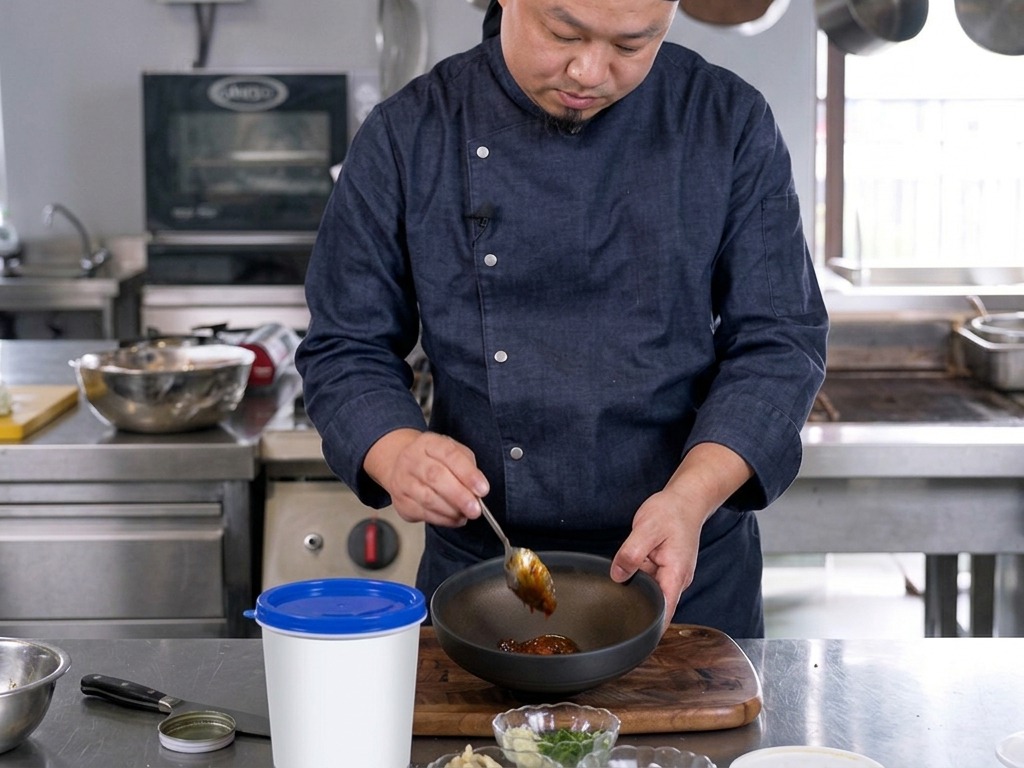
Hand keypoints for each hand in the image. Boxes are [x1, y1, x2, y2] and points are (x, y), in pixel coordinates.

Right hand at [363, 428, 489, 526]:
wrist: (399, 463)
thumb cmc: (433, 459)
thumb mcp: (453, 452)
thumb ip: (467, 467)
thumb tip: (477, 490)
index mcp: (429, 443)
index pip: (450, 454)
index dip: (468, 473)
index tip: (482, 489)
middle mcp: (412, 459)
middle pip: (435, 477)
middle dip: (459, 496)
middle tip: (475, 508)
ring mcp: (403, 480)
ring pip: (427, 498)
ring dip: (451, 510)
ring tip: (465, 514)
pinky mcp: (400, 501)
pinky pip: (422, 513)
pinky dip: (442, 519)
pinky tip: (453, 518)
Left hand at [610, 488, 702, 631]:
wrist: (686, 500)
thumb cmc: (671, 512)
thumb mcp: (645, 529)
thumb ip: (630, 553)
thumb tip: (618, 576)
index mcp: (675, 575)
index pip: (665, 611)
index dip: (651, 628)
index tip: (636, 640)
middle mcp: (676, 579)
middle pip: (654, 603)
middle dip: (637, 601)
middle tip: (616, 598)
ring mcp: (671, 575)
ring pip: (648, 589)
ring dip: (636, 581)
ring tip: (629, 565)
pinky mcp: (665, 569)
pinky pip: (648, 578)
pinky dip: (638, 572)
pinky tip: (634, 559)